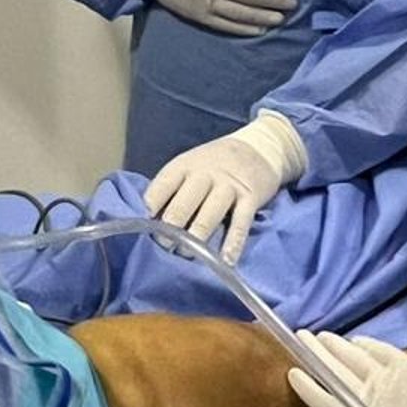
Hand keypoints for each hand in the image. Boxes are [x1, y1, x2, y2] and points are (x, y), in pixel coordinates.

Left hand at [143, 112, 305, 262]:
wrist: (261, 146)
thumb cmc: (217, 162)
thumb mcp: (192, 164)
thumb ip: (174, 187)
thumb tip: (151, 219)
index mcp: (186, 165)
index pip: (165, 182)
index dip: (153, 202)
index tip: (145, 222)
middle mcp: (206, 174)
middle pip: (185, 203)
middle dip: (171, 227)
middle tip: (164, 246)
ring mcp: (229, 186)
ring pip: (209, 215)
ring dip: (196, 239)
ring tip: (186, 255)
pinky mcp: (251, 198)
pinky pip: (240, 223)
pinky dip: (233, 243)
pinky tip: (225, 260)